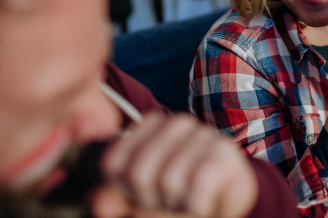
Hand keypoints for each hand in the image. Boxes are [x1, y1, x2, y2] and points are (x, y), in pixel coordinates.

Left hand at [90, 113, 257, 217]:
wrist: (228, 201)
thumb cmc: (180, 197)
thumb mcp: (141, 202)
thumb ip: (116, 201)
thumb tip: (99, 201)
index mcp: (149, 127)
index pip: (113, 163)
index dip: (122, 191)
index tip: (140, 196)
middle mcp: (176, 123)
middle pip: (139, 173)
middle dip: (150, 200)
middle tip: (168, 202)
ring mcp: (202, 133)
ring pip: (169, 181)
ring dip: (177, 205)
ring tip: (187, 201)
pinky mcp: (223, 151)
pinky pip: (197, 186)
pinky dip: (197, 206)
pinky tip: (202, 204)